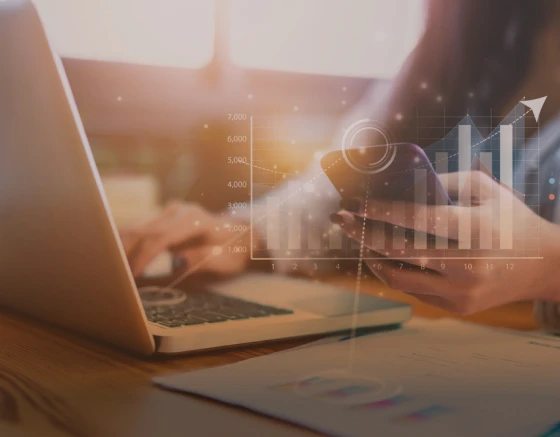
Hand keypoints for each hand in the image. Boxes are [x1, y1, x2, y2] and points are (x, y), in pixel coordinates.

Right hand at [120, 202, 249, 277]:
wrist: (242, 235)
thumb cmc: (232, 252)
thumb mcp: (220, 262)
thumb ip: (197, 263)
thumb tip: (173, 264)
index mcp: (194, 220)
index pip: (160, 238)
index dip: (143, 257)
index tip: (131, 275)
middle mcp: (179, 211)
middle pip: (143, 230)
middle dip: (124, 252)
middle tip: (111, 274)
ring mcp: (170, 211)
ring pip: (137, 228)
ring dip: (121, 247)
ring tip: (110, 266)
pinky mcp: (163, 217)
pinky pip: (140, 229)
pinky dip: (127, 242)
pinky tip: (116, 255)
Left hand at [334, 171, 559, 313]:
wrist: (543, 266)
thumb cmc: (510, 221)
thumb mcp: (485, 190)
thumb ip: (443, 184)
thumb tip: (398, 184)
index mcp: (476, 230)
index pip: (417, 221)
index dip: (380, 212)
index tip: (353, 203)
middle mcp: (467, 266)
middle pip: (398, 252)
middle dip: (361, 234)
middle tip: (341, 219)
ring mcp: (460, 292)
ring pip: (398, 277)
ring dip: (371, 256)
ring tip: (358, 238)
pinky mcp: (456, 308)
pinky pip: (412, 290)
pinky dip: (394, 271)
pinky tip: (383, 257)